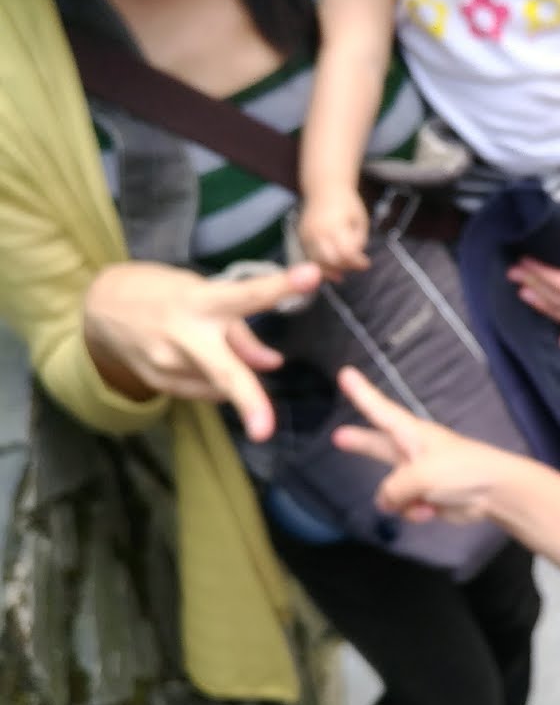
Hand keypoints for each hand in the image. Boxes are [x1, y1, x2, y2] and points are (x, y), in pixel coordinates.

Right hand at [83, 260, 321, 440]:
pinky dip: (211, 382)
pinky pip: (203, 392)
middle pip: (224, 371)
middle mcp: (184, 336)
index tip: (312, 275)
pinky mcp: (159, 384)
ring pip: (220, 384)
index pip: (247, 295)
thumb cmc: (162, 292)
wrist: (100, 308)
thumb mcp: (200, 292)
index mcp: (200, 301)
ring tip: (207, 346)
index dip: (279, 287)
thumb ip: (240, 331)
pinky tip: (197, 361)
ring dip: (230, 373)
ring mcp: (168, 365)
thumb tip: (274, 364)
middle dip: (248, 401)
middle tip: (265, 429)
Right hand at [296, 185, 370, 278]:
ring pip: (318, 263)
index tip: (367, 264)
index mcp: (335, 225)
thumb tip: (354, 261)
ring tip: (344, 270)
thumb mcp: (360, 220)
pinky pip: (310, 257)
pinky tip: (332, 267)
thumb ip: (359, 241)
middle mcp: (318, 231)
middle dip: (345, 267)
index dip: (358, 262)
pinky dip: (322, 265)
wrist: (325, 189)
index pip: (346, 253)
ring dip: (332, 270)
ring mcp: (307, 234)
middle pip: (331, 261)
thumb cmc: (347, 205)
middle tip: (355, 265)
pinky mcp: (301, 237)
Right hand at [333, 366, 507, 522]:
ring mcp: (418, 476)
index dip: (361, 394)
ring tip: (423, 500)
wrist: (495, 493)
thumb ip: (393, 488)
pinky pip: (407, 507)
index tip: (345, 374)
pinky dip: (416, 512)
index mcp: (411, 434)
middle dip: (360, 442)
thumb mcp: (419, 475)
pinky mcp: (427, 498)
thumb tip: (384, 501)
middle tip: (337, 435)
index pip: (380, 410)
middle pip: (378, 445)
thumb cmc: (460, 470)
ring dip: (401, 500)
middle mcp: (411, 452)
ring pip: (391, 490)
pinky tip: (432, 511)